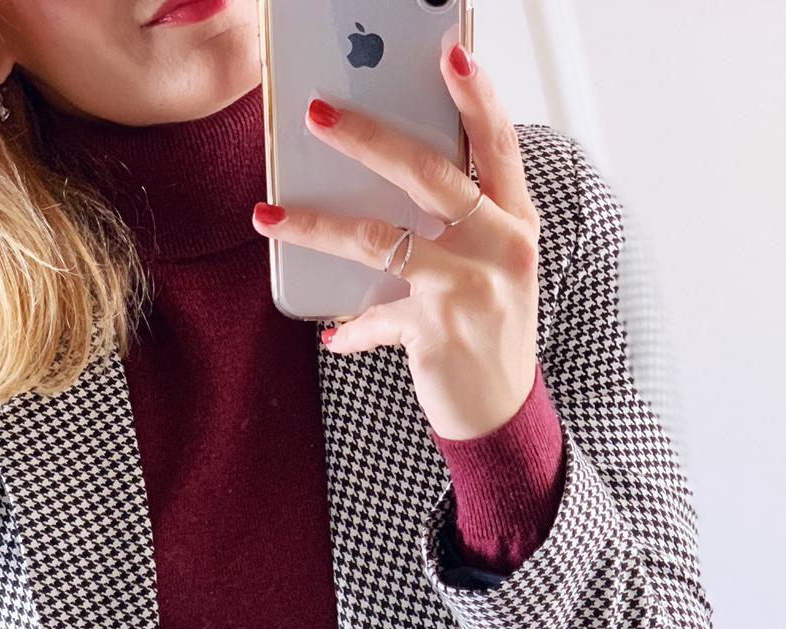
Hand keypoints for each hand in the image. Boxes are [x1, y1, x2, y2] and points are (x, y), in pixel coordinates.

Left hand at [250, 37, 541, 442]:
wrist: (501, 416)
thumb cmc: (489, 334)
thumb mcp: (491, 271)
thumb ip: (460, 225)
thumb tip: (386, 179)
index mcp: (515, 225)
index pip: (498, 147)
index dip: (477, 97)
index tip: (450, 53)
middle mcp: (500, 249)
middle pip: (429, 174)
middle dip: (368, 137)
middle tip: (316, 113)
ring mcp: (469, 289)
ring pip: (379, 238)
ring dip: (315, 224)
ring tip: (270, 213)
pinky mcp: (436, 330)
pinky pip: (373, 315)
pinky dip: (348, 326)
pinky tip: (330, 332)